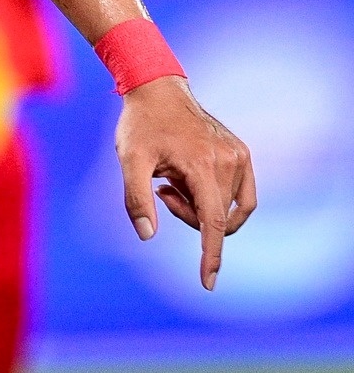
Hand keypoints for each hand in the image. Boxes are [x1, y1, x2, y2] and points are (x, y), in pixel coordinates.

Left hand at [115, 75, 255, 289]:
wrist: (158, 89)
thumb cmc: (140, 125)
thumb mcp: (129, 159)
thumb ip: (136, 198)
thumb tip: (147, 236)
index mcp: (203, 165)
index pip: (212, 222)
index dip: (211, 256)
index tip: (207, 283)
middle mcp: (230, 162)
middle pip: (215, 217)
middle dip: (186, 216)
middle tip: (161, 191)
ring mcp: (240, 157)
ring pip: (228, 208)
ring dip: (199, 207)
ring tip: (171, 182)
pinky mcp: (242, 154)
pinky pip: (239, 194)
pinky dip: (216, 199)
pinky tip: (187, 182)